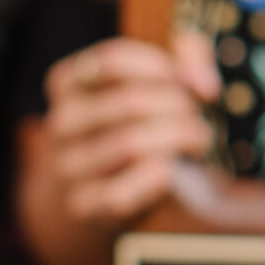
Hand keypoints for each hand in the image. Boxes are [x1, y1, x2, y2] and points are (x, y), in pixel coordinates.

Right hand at [41, 32, 219, 227]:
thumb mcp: (149, 85)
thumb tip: (203, 81)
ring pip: (131, 144)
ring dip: (179, 139)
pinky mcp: (82, 204)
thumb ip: (181, 64)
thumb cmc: (130, 127)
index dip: (163, 67)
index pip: (112, 61)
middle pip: (131, 102)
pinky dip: (158, 176)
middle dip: (181, 106)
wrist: (93, 195)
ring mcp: (67, 165)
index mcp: (69, 83)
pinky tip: (172, 169)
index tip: (195, 83)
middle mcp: (61, 122)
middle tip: (200, 115)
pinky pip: (122, 189)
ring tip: (198, 139)